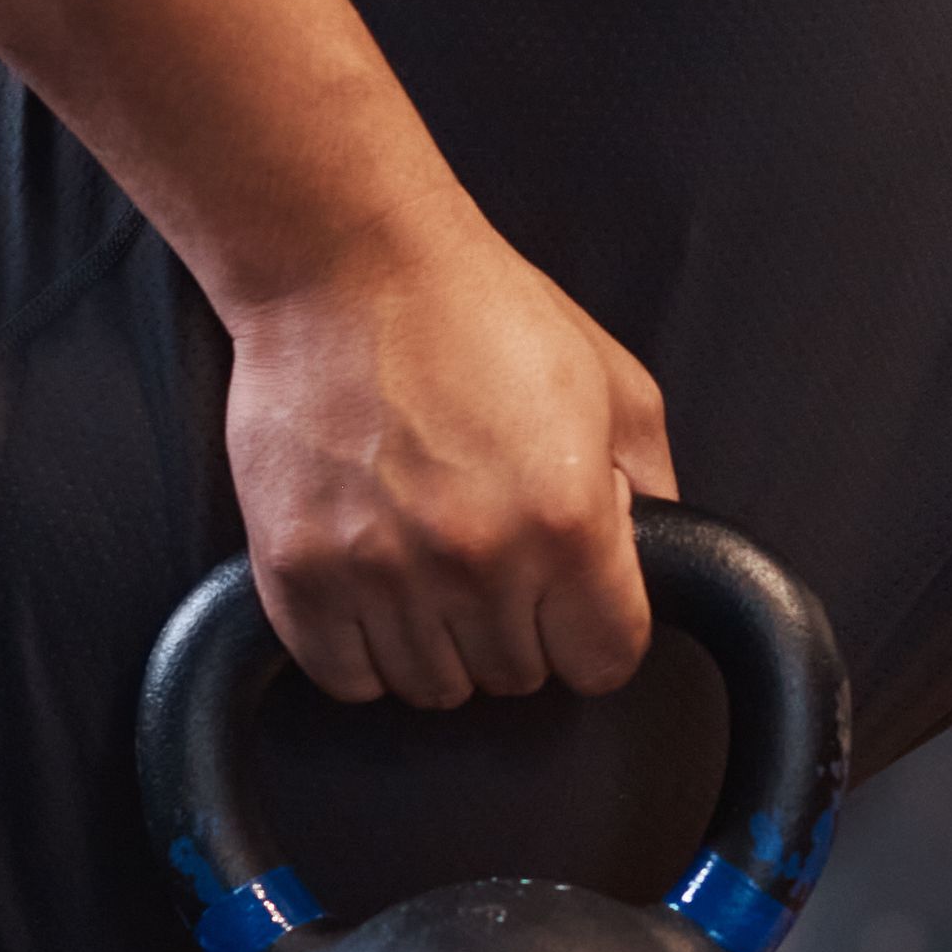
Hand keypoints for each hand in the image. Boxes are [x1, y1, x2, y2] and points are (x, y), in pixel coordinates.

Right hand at [223, 212, 675, 703]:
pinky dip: (362, 652)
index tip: (576, 602)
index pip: (604, 662)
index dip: (596, 630)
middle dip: (521, 628)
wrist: (349, 264)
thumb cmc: (481, 312)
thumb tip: (654, 566)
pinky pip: (344, 677)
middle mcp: (476, 563)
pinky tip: (378, 591)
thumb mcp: (615, 387)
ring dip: (442, 644)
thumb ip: (653, 489)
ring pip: (432, 687)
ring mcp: (378, 575)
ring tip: (434, 564)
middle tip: (497, 557)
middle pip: (517, 678)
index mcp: (567, 522)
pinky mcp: (297, 573)